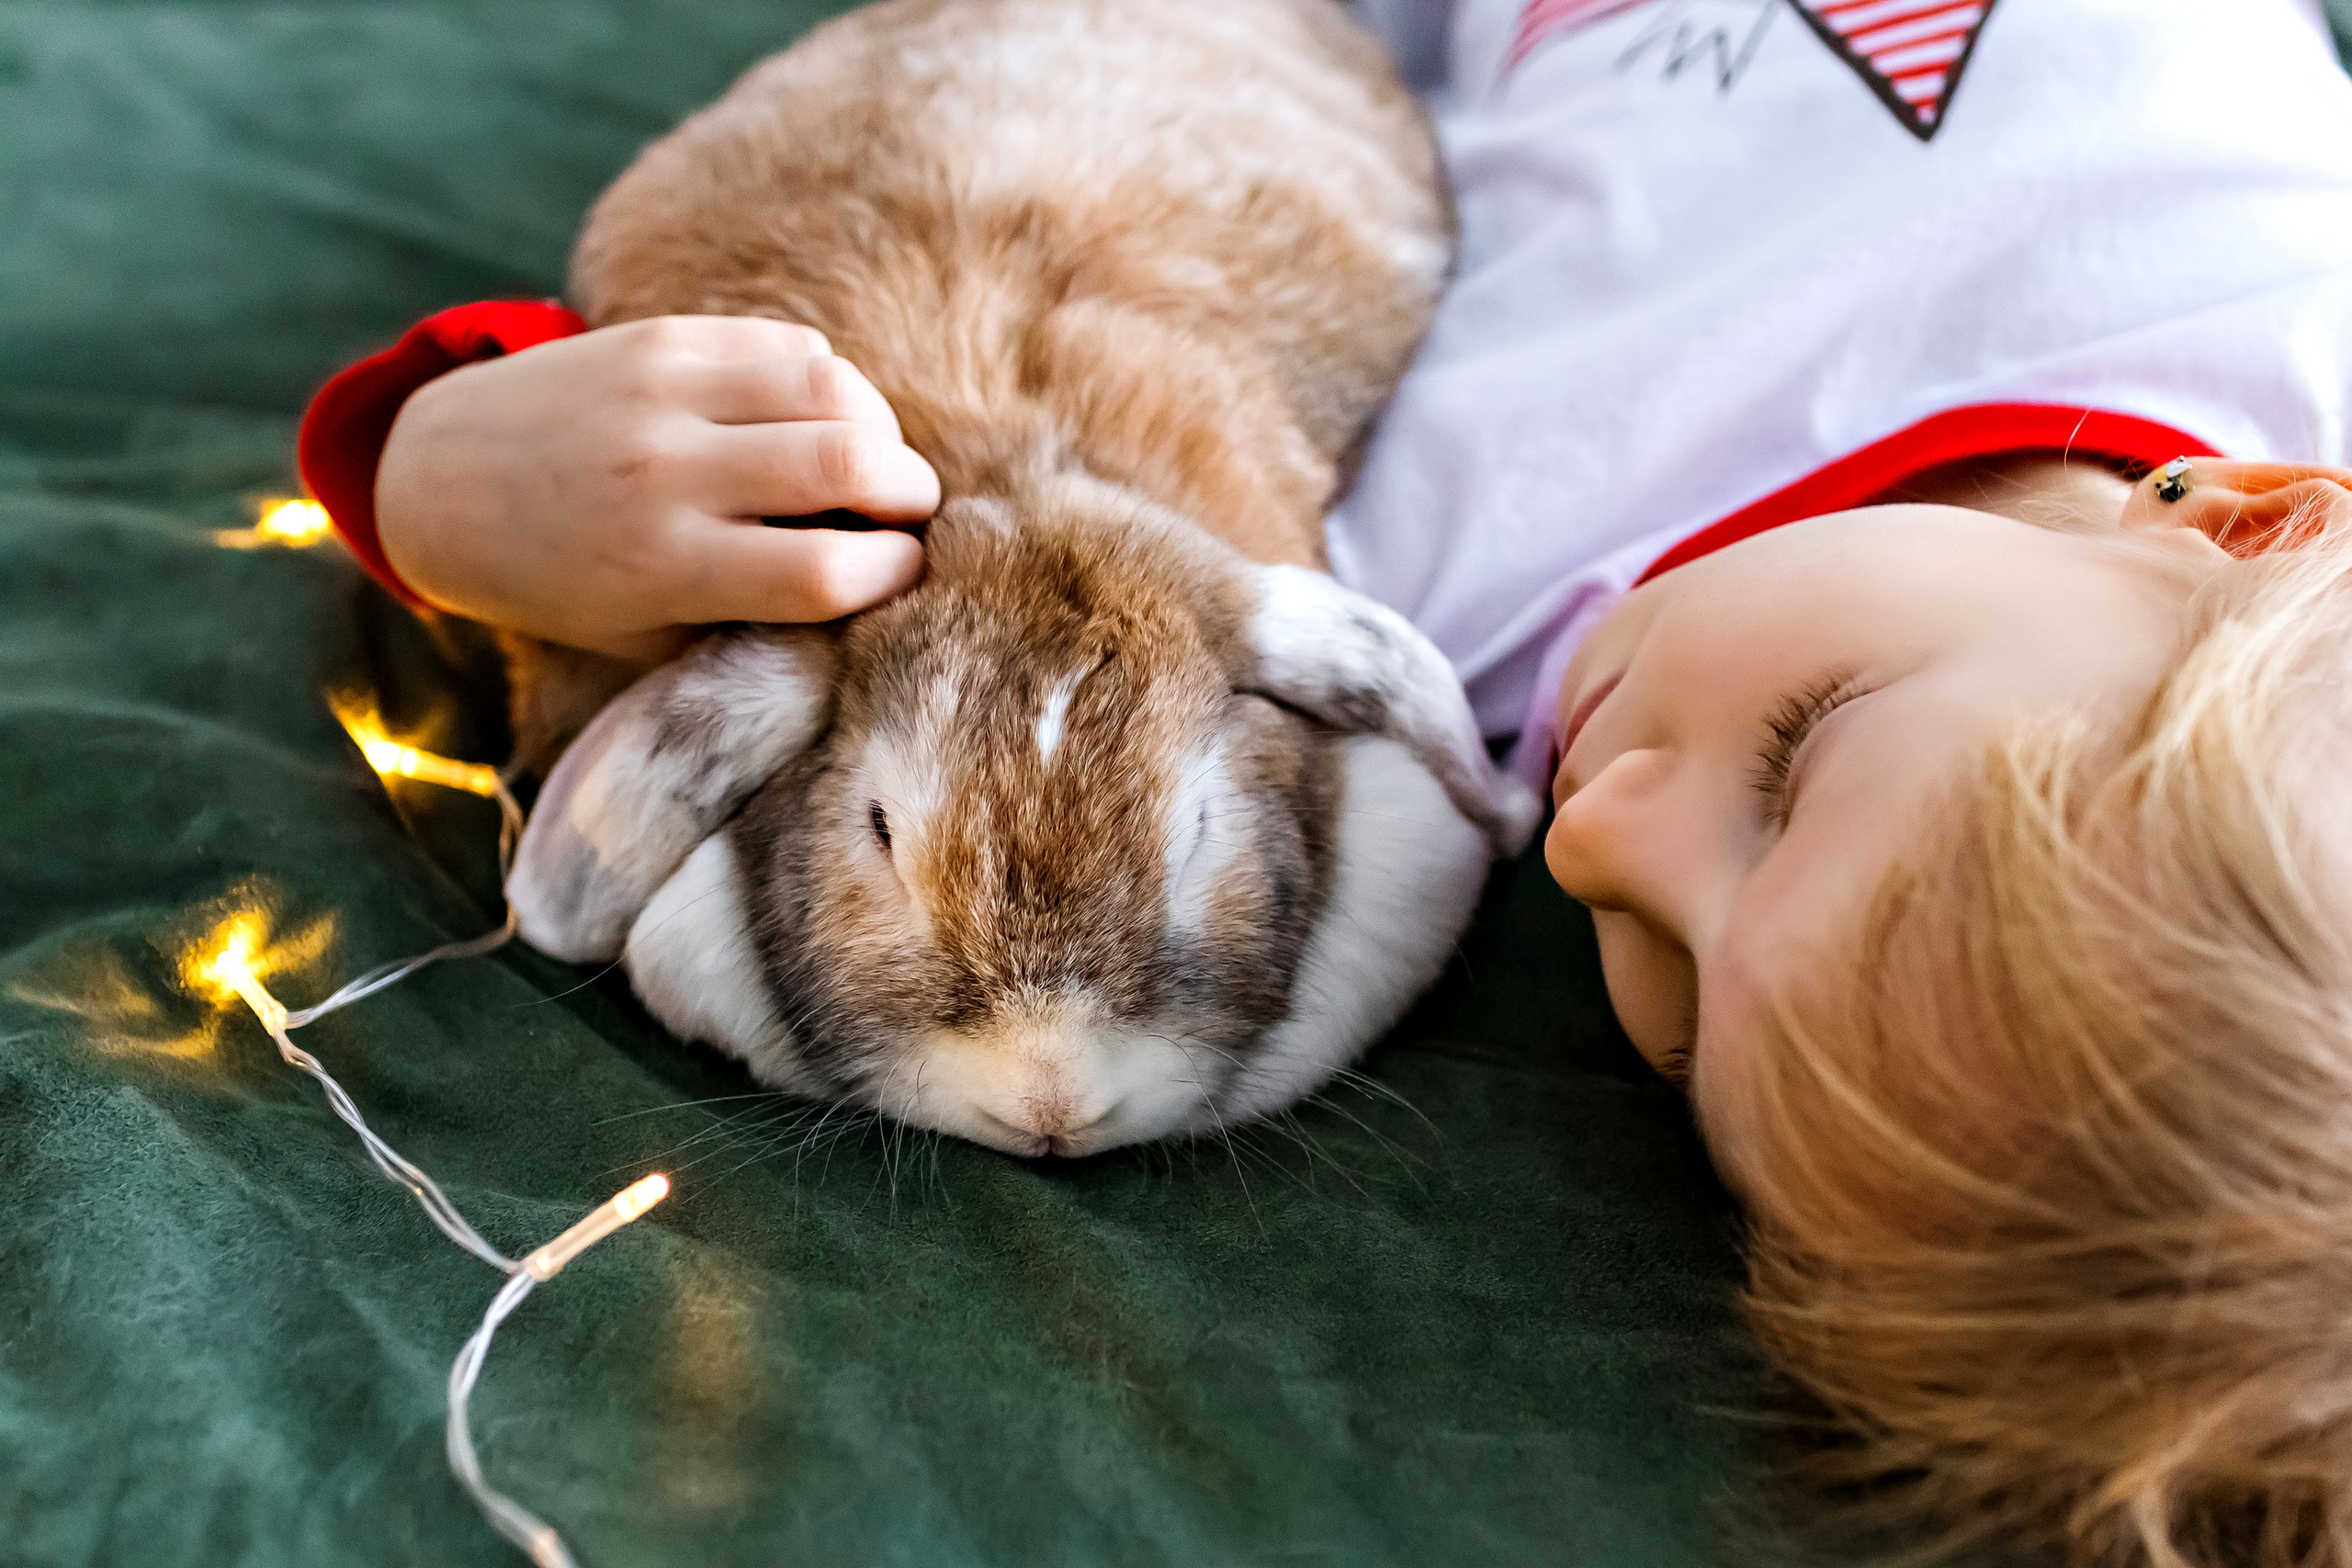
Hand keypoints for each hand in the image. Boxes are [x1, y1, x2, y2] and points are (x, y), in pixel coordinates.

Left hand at [375, 315, 937, 659]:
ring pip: (834, 384)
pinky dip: (827, 384)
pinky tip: (813, 418)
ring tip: (872, 460)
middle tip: (911, 511)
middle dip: (911, 492)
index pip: (826, 570)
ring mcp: (664, 390)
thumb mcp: (644, 634)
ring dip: (879, 428)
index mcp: (664, 565)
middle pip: (848, 464)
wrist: (442, 483)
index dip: (893, 573)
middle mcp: (667, 472)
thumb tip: (869, 589)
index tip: (902, 573)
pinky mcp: (662, 335)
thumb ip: (748, 620)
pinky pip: (790, 344)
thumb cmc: (561, 584)